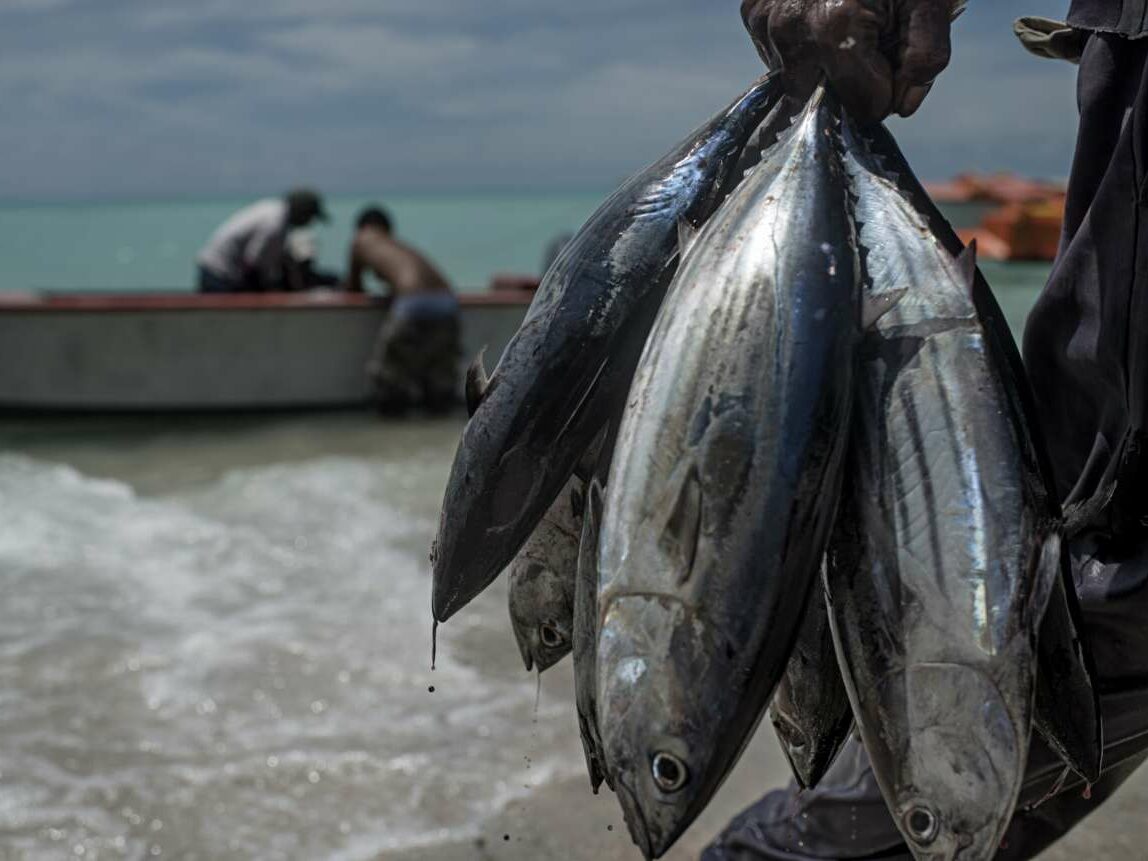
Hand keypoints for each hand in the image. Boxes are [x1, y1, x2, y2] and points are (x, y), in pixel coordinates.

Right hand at [740, 0, 954, 124]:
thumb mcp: (929, 0)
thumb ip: (925, 58)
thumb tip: (903, 105)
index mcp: (834, 27)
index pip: (862, 106)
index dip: (884, 89)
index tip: (892, 59)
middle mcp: (789, 28)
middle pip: (823, 98)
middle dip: (849, 80)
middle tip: (870, 37)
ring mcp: (763, 20)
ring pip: (796, 81)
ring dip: (822, 66)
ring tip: (843, 21)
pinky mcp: (750, 11)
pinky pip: (776, 54)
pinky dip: (801, 46)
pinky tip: (817, 15)